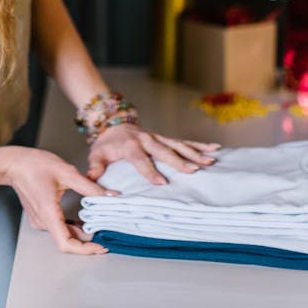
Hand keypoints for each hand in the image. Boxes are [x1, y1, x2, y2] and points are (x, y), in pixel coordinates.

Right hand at [1, 146, 115, 254]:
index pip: (67, 243)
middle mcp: (43, 221)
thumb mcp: (67, 172)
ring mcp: (40, 220)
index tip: (101, 247)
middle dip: (88, 240)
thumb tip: (110, 196)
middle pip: (68, 240)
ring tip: (99, 228)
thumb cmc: (34, 165)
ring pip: (64, 234)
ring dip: (81, 233)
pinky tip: (84, 220)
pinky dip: (72, 226)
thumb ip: (90, 187)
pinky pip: (58, 227)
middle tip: (107, 235)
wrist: (13, 163)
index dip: (85, 249)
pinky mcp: (40, 216)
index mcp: (48, 213)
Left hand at [86, 123, 219, 184]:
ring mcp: (158, 137)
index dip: (150, 171)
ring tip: (210, 160)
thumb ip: (95, 169)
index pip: (140, 160)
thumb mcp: (95, 156)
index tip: (161, 183)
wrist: (112, 123)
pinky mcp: (165, 137)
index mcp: (130, 146)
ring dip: (195, 152)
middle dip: (179, 161)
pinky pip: (184, 141)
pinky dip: (199, 144)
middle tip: (194, 170)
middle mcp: (147, 139)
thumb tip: (92, 184)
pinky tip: (215, 148)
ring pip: (178, 145)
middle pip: (164, 151)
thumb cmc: (105, 144)